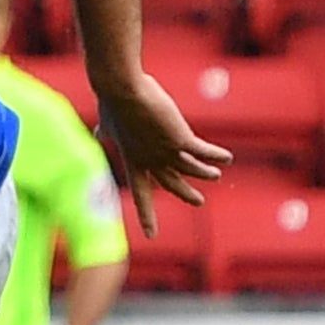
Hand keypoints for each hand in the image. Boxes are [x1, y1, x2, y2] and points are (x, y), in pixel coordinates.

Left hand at [92, 70, 231, 235]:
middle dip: (185, 194)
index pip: (141, 195)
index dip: (146, 216)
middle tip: (198, 202)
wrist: (122, 90)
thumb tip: (98, 132)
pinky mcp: (180, 138)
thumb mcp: (108, 123)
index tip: (150, 235)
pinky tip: (226, 158)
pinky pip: (203, 152)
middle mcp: (150, 160)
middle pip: (172, 184)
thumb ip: (106, 133)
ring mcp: (166, 151)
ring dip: (204, 173)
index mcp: (133, 160)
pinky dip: (216, 155)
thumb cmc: (113, 103)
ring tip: (216, 175)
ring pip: (191, 169)